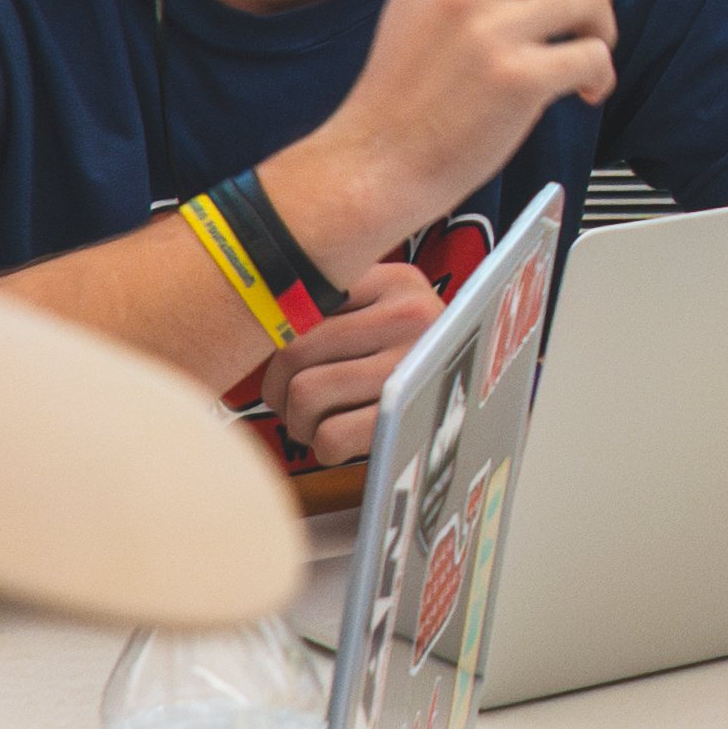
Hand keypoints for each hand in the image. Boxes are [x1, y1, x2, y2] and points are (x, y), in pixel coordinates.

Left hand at [257, 279, 435, 465]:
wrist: (479, 408)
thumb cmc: (411, 361)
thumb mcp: (390, 310)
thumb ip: (340, 304)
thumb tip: (248, 322)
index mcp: (398, 281)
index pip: (304, 295)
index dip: (274, 335)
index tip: (280, 357)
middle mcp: (410, 316)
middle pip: (295, 349)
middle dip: (278, 387)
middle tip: (289, 400)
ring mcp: (411, 368)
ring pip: (305, 393)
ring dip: (298, 420)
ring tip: (315, 421)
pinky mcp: (407, 419)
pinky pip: (329, 436)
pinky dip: (323, 447)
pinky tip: (339, 440)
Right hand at [297, 0, 616, 261]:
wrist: (375, 162)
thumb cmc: (402, 95)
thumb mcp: (416, 6)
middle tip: (585, 24)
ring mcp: (492, 32)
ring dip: (602, 29)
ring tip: (583, 59)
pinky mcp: (518, 79)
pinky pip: (592, 55)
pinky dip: (600, 75)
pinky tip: (582, 93)